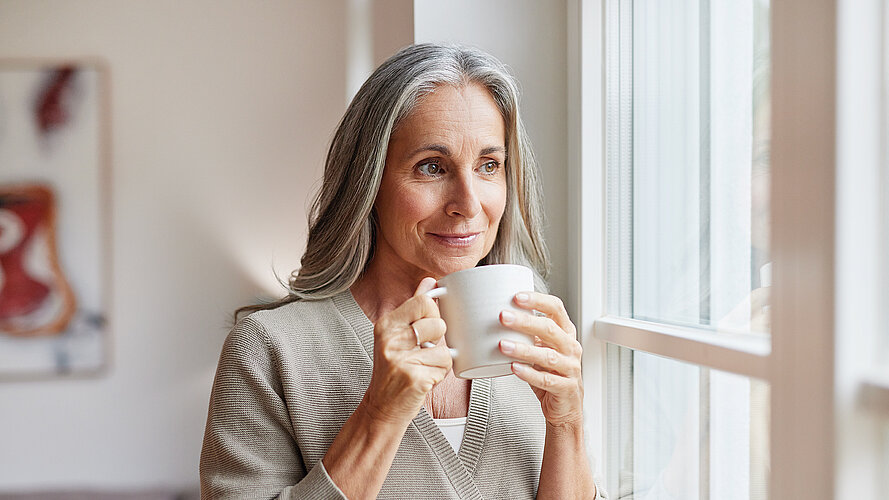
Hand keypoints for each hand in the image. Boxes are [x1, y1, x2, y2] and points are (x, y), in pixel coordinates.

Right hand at [361, 277, 451, 424]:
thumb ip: (414, 307)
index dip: (434, 313)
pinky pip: (445, 366)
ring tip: (422, 366)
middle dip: (438, 338)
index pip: (423, 301)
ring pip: (444, 347)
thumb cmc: (393, 370)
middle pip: (437, 322)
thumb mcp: (397, 335)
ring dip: (440, 359)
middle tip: (423, 350)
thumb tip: (430, 281)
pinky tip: (424, 379)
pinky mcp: (413, 377)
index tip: (427, 326)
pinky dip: (440, 374)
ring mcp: (400, 359)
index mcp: (386, 324)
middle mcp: (390, 339)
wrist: (381, 408)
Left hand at [498, 292, 583, 426]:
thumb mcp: (541, 349)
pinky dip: (529, 373)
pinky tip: (513, 368)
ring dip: (523, 349)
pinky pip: (546, 379)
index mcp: (565, 333)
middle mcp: (570, 348)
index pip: (556, 308)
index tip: (516, 296)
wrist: (565, 407)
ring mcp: (570, 368)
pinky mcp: (565, 388)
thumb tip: (498, 318)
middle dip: (525, 321)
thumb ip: (527, 335)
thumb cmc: (550, 374)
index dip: (537, 300)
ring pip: (547, 355)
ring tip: (502, 345)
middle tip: (502, 316)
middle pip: (550, 329)